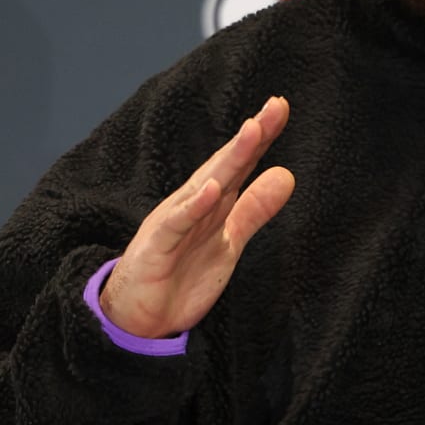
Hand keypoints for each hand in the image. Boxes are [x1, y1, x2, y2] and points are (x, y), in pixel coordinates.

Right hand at [99, 96, 294, 338]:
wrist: (138, 318)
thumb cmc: (180, 275)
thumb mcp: (227, 241)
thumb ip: (253, 210)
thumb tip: (286, 176)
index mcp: (211, 203)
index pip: (240, 165)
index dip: (261, 138)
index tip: (281, 108)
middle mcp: (193, 205)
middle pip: (226, 166)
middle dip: (251, 137)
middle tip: (276, 106)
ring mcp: (174, 223)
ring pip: (204, 186)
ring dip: (228, 160)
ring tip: (252, 132)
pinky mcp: (158, 248)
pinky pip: (177, 225)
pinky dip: (193, 207)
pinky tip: (212, 189)